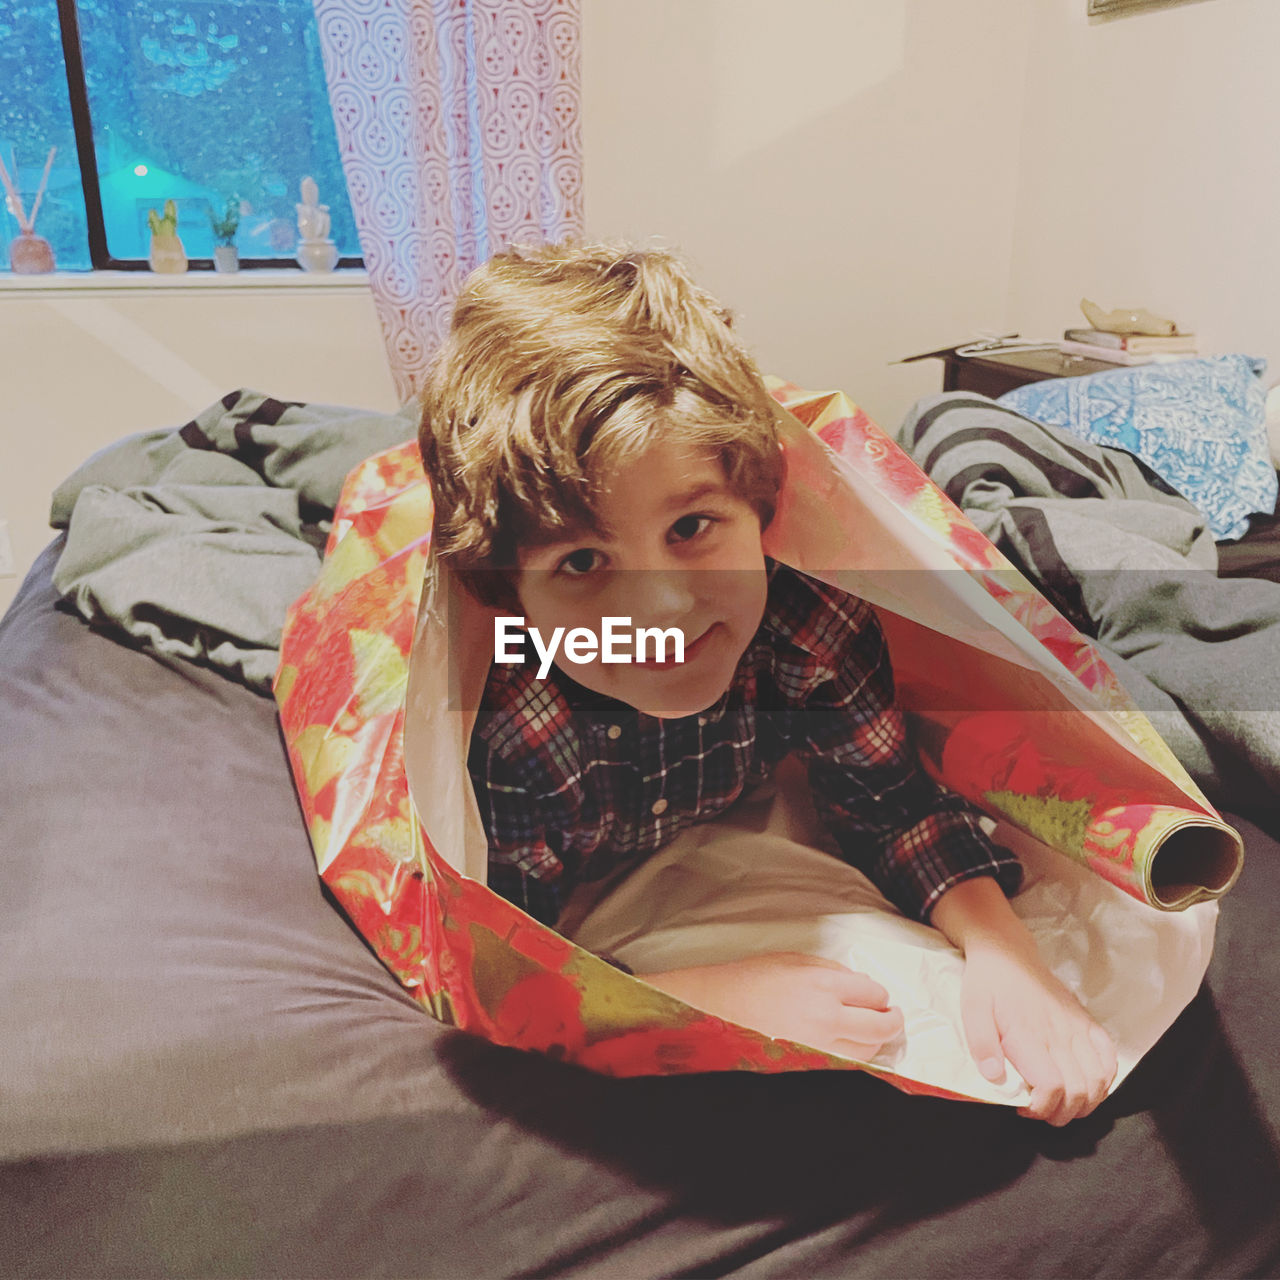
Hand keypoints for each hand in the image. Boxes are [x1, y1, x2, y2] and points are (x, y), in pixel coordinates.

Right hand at [640, 951, 903, 1060]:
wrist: (710, 1013)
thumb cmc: (745, 982)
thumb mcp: (790, 961)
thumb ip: (831, 970)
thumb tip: (863, 986)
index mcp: (821, 985)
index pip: (873, 994)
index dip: (880, 996)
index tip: (881, 998)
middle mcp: (825, 1019)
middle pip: (879, 1027)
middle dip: (891, 1022)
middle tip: (893, 1019)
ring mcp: (818, 1050)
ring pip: (866, 1053)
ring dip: (875, 1043)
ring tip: (871, 1035)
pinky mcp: (807, 1071)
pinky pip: (843, 1067)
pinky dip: (851, 1058)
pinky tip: (845, 1049)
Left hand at [961, 942, 1117, 1125]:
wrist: (1007, 952)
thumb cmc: (988, 983)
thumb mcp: (972, 1011)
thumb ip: (981, 1045)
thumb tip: (994, 1078)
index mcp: (1029, 1035)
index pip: (1051, 1086)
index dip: (1042, 1107)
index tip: (1025, 1108)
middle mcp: (1059, 1034)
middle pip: (1079, 1091)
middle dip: (1062, 1113)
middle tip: (1042, 1111)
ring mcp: (1076, 1027)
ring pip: (1099, 1080)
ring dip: (1086, 1103)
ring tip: (1063, 1104)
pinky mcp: (1086, 1021)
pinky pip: (1109, 1057)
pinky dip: (1106, 1080)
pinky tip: (1089, 1086)